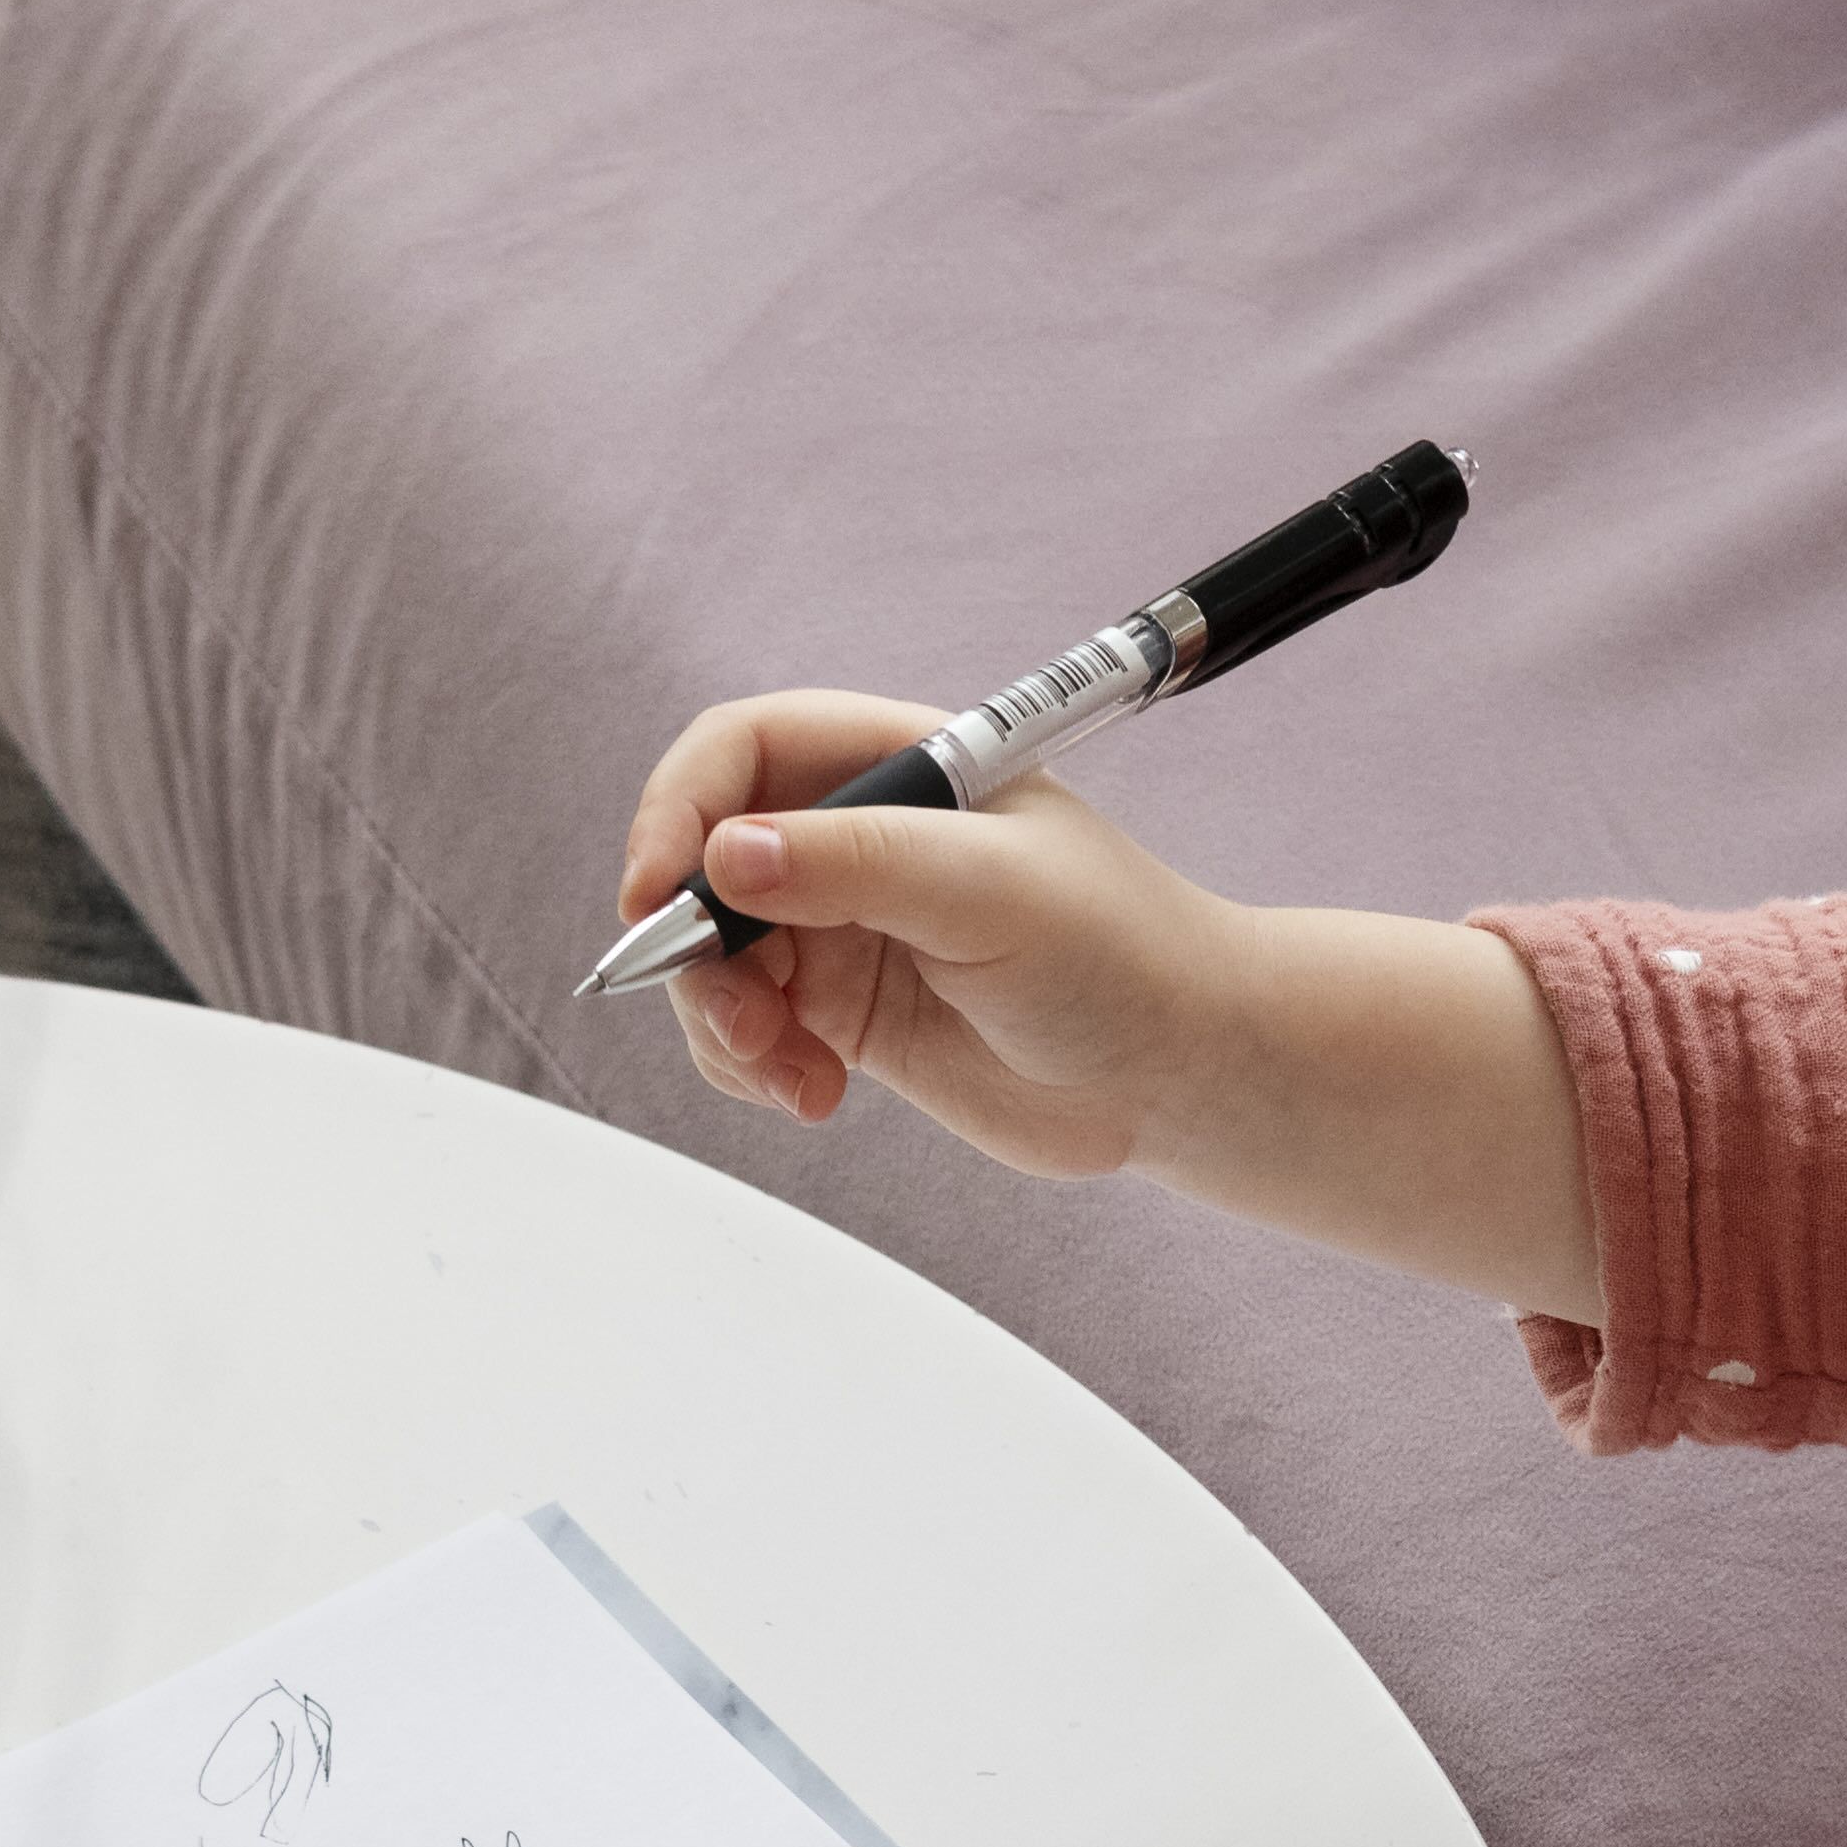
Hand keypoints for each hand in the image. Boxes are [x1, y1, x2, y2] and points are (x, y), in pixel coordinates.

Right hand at [612, 690, 1245, 1164]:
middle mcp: (860, 839)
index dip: (682, 810)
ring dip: (721, 1020)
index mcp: (900, 766)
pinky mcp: (850, 1014)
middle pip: (707, 862)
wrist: (1183, 1072)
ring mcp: (850, 927)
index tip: (663, 892)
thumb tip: (729, 855)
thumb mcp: (989, 892)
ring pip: (718, 957)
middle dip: (695, 942)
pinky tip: (814, 1095)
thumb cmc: (1123, 955)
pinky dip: (752, 1066)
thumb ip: (856, 864)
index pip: (742, 752)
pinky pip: (751, 1028)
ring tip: (789, 1072)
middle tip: (738, 1015)